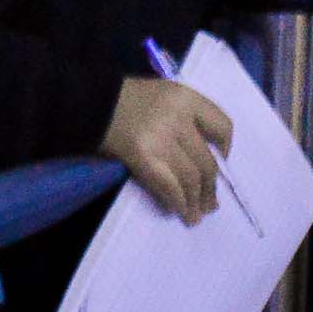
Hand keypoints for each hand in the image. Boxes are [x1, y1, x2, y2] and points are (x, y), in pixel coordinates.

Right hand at [101, 77, 232, 224]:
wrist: (87, 103)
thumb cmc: (125, 100)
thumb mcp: (163, 96)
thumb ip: (186, 119)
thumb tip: (204, 158)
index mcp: (185, 98)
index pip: (221, 126)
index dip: (225, 148)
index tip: (221, 161)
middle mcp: (178, 118)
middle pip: (206, 161)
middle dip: (210, 188)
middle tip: (209, 205)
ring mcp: (161, 138)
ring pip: (191, 178)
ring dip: (195, 201)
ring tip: (195, 215)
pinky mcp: (144, 157)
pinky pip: (169, 186)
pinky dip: (177, 202)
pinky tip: (178, 211)